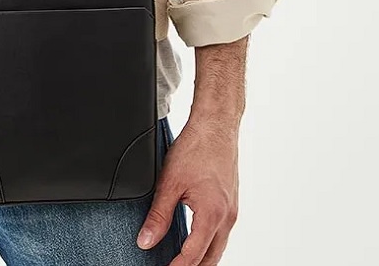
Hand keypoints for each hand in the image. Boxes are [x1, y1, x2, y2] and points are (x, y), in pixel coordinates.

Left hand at [138, 118, 239, 265]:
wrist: (216, 126)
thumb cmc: (196, 148)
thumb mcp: (169, 184)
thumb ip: (158, 216)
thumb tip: (146, 241)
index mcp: (212, 214)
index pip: (193, 256)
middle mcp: (227, 216)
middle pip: (211, 258)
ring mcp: (232, 210)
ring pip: (218, 247)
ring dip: (201, 259)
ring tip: (180, 262)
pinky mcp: (231, 203)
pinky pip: (221, 233)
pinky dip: (208, 244)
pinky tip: (194, 242)